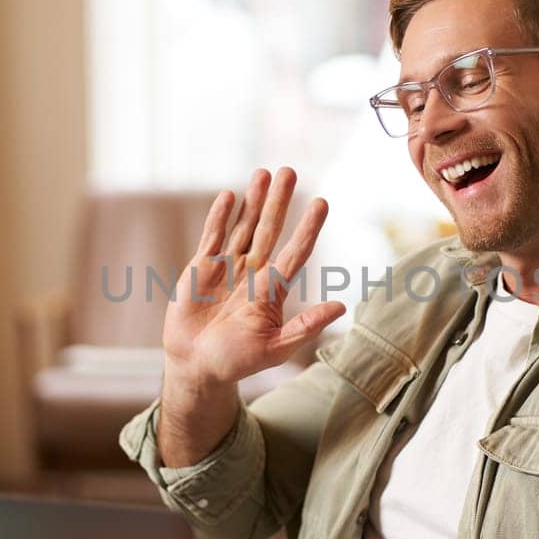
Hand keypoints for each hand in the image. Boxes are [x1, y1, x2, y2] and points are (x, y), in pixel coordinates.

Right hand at [163, 167, 345, 386]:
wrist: (196, 366)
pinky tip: (229, 196)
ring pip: (242, 227)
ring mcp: (227, 268)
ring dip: (252, 201)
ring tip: (263, 173)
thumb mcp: (275, 348)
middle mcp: (253, 273)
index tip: (322, 203)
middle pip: (269, 230)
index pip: (295, 253)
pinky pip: (213, 237)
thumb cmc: (236, 362)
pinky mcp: (201, 268)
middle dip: (279, 202)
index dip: (308, 228)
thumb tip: (341, 306)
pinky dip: (220, 217)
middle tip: (289, 171)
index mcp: (272, 290)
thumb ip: (305, 326)